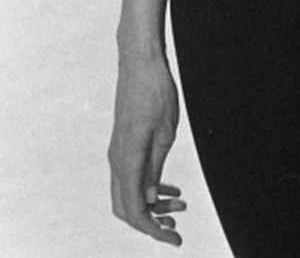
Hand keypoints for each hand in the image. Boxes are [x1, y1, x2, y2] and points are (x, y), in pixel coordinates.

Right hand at [109, 52, 186, 245]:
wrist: (141, 62)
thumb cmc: (156, 92)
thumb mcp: (165, 132)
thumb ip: (155, 168)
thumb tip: (149, 202)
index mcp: (128, 158)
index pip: (135, 210)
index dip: (153, 230)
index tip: (175, 238)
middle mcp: (117, 159)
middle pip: (126, 208)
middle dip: (150, 223)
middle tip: (176, 227)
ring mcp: (118, 151)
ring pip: (127, 193)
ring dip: (151, 206)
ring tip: (179, 207)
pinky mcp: (123, 144)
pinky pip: (131, 176)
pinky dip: (148, 188)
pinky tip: (170, 189)